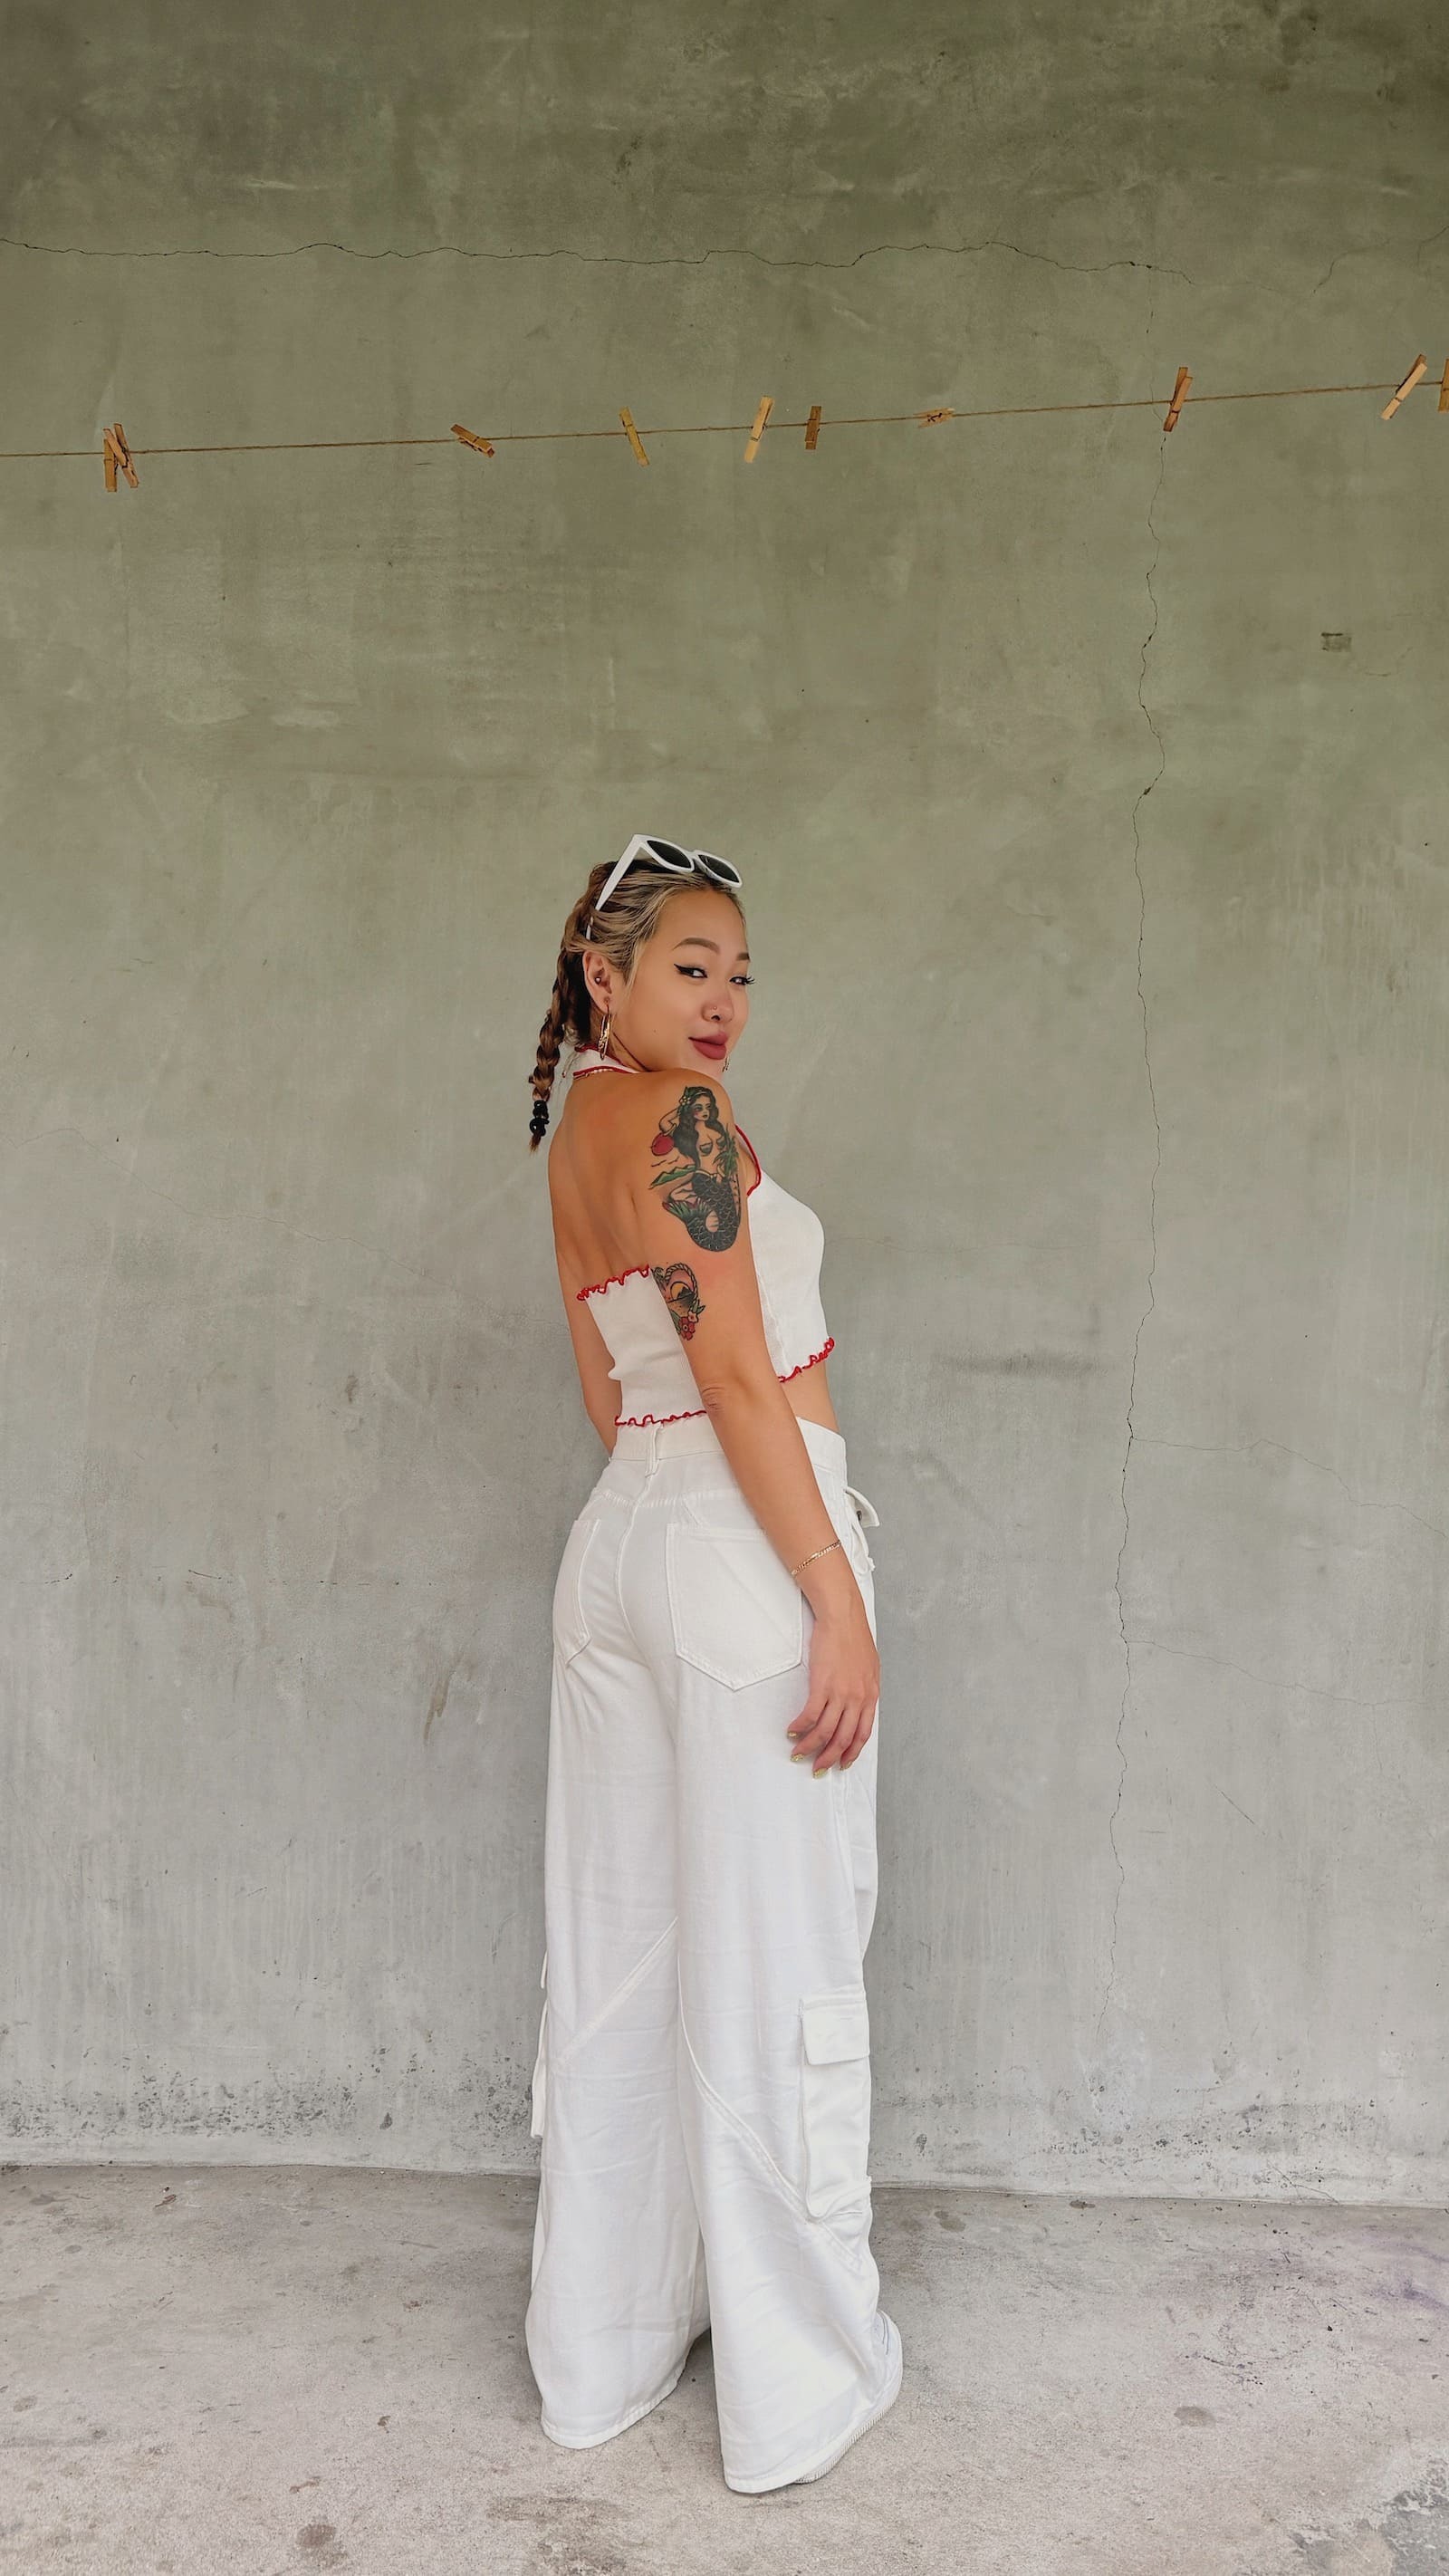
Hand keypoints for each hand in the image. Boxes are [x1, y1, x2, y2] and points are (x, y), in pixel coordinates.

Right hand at [785, 1596, 879, 1775]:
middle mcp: (857, 1699)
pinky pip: (810, 1715)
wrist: (843, 1618)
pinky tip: (792, 1731)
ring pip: (825, 1732)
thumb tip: (857, 1705)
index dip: (851, 1753)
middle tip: (817, 1768)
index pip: (862, 1734)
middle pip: (843, 1739)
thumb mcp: (869, 1668)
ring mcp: (840, 1693)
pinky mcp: (822, 1685)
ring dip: (810, 1746)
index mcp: (870, 1696)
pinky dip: (800, 1727)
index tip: (842, 1764)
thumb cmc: (854, 1638)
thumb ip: (864, 1689)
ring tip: (798, 1753)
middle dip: (829, 1758)